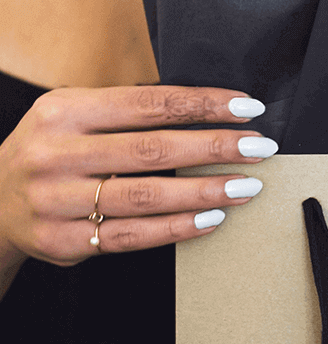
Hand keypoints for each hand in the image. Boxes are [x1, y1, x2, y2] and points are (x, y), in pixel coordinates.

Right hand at [0, 85, 275, 278]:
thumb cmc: (51, 153)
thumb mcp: (73, 117)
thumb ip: (126, 113)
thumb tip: (206, 111)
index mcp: (64, 111)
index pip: (149, 104)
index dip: (204, 105)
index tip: (247, 108)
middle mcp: (56, 153)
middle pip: (152, 149)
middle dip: (216, 147)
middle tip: (260, 147)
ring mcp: (56, 200)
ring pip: (145, 195)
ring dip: (205, 191)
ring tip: (246, 186)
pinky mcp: (63, 240)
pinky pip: (132, 235)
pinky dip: (178, 228)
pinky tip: (212, 219)